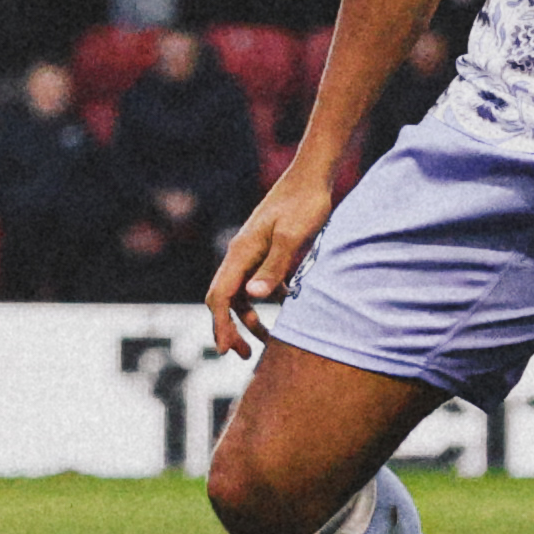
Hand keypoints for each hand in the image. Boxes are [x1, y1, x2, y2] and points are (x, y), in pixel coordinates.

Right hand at [200, 162, 337, 359]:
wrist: (313, 177)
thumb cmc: (304, 204)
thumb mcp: (293, 237)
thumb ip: (274, 267)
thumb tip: (253, 297)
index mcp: (241, 252)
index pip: (220, 296)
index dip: (221, 325)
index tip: (227, 351)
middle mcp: (241, 255)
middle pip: (225, 299)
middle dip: (230, 329)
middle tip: (244, 356)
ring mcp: (254, 254)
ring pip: (243, 295)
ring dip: (250, 319)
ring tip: (269, 342)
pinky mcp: (269, 252)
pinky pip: (260, 284)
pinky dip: (268, 301)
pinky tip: (289, 308)